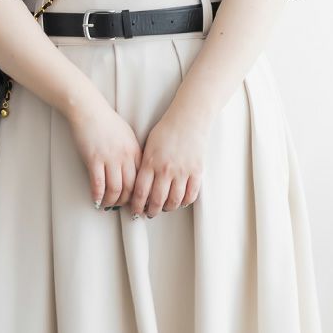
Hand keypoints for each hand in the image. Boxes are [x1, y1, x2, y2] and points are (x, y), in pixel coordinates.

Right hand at [65, 92, 142, 208]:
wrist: (89, 109)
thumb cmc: (107, 122)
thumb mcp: (127, 136)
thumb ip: (133, 154)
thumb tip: (133, 173)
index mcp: (135, 151)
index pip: (143, 180)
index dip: (141, 195)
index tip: (137, 202)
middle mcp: (125, 157)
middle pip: (132, 188)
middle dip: (128, 202)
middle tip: (123, 208)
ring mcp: (109, 158)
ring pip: (115, 189)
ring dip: (112, 202)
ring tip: (108, 205)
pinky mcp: (94, 159)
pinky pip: (98, 184)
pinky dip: (98, 196)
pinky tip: (96, 200)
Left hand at [129, 101, 210, 217]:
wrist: (189, 119)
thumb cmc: (166, 130)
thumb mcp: (148, 147)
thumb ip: (144, 166)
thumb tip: (139, 187)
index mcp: (150, 163)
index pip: (140, 192)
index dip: (137, 206)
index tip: (136, 211)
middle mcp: (165, 169)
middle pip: (157, 200)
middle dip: (152, 211)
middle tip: (150, 214)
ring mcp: (182, 171)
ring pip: (174, 201)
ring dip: (168, 208)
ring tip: (165, 208)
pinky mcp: (196, 171)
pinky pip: (191, 194)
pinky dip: (185, 202)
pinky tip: (180, 201)